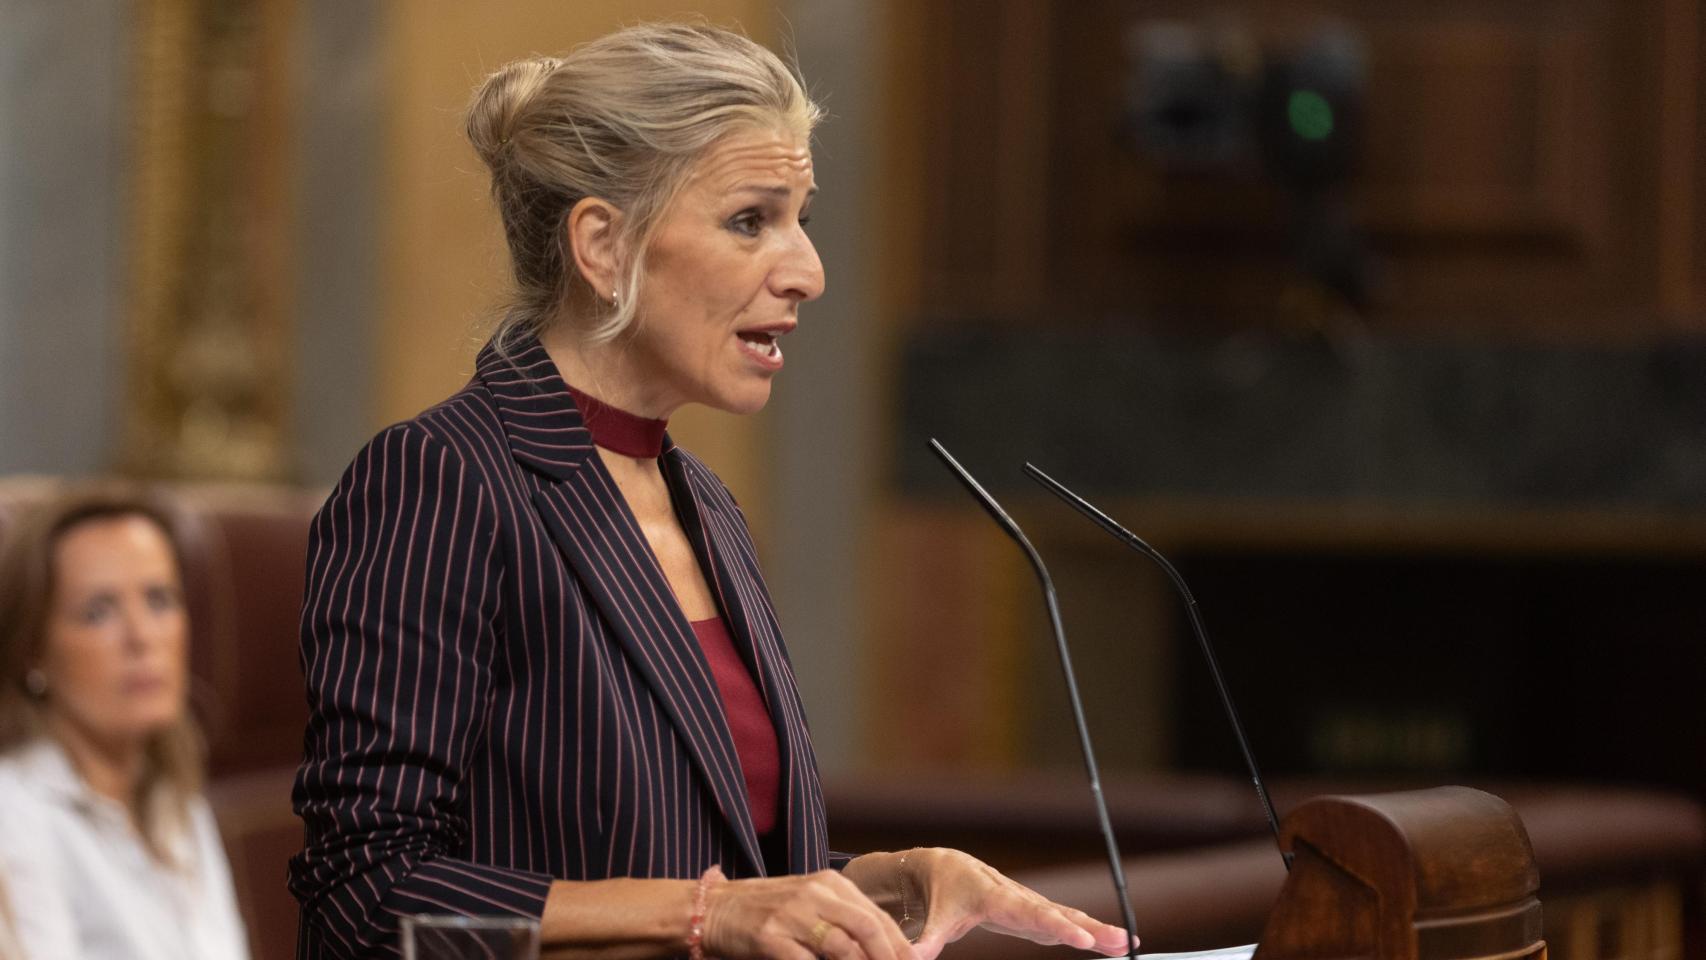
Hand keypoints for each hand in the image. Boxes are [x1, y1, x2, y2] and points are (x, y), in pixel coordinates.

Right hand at [701, 866, 918, 959]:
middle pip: (867, 928)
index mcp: (828, 883)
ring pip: (842, 947)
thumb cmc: (766, 910)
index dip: (900, 946)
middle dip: (889, 958)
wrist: (714, 909)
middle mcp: (814, 894)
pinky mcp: (771, 937)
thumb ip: (841, 918)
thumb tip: (882, 947)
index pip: (876, 916)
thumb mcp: (808, 903)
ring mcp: (792, 914)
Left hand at [896, 849, 1135, 959]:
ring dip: (1098, 929)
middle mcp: (1020, 899)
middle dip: (1091, 927)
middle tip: (1121, 940)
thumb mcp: (935, 919)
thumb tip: (913, 958)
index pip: (1032, 914)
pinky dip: (1091, 930)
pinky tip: (1114, 943)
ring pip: (1069, 915)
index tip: (1082, 938)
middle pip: (1060, 914)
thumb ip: (927, 940)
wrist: (949, 869)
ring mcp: (1031, 905)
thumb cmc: (943, 895)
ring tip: (1127, 942)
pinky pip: (1066, 920)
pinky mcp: (1036, 913)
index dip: (1058, 927)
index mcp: (998, 899)